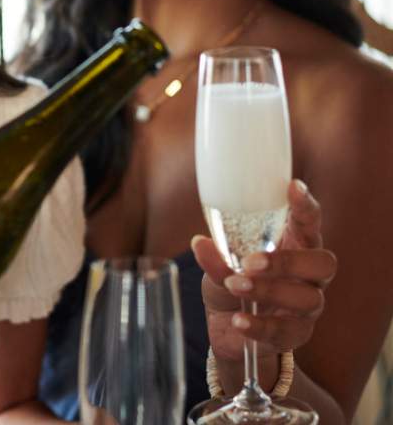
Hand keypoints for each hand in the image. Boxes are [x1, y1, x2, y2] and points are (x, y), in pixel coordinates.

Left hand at [192, 180, 336, 362]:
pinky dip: (260, 325)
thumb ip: (214, 256)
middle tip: (251, 262)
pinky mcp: (295, 334)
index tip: (294, 187)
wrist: (228, 329)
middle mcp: (309, 275)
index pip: (309, 222)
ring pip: (307, 298)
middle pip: (322, 263)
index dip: (305, 205)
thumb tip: (200, 242)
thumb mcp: (218, 266)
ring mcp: (307, 306)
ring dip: (269, 291)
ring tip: (234, 285)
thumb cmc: (231, 282)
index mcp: (294, 245)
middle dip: (289, 261)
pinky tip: (239, 319)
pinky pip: (286, 331)